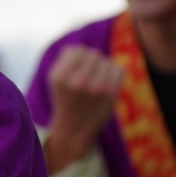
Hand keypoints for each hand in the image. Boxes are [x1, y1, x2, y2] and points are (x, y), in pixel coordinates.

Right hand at [44, 45, 122, 172]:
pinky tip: (107, 84)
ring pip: (106, 62)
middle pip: (93, 54)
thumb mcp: (57, 78)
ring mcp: (95, 89)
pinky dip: (114, 74)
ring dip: (104, 68)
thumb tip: (84, 48)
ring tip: (97, 80)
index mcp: (59, 77)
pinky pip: (118, 70)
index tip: (78, 68)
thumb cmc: (67, 99)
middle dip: (93, 62)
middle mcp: (76, 82)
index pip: (77, 50)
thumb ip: (67, 58)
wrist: (75, 129)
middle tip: (89, 76)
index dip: (79, 56)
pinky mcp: (110, 95)